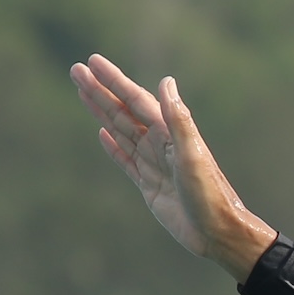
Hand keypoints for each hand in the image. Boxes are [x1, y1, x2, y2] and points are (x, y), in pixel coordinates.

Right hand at [72, 54, 277, 280]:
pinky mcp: (149, 184)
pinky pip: (126, 160)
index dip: (114, 81)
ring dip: (101, 111)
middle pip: (123, 111)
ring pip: (121, 131)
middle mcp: (160, 144)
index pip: (136, 100)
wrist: (217, 232)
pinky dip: (113, 146)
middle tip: (76, 70)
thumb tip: (165, 82)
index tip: (92, 62)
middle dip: (99, 90)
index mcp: (170, 133)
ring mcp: (153, 163)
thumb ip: (178, 119)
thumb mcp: (192, 154)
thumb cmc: (209, 194)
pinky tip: (102, 133)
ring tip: (82, 92)